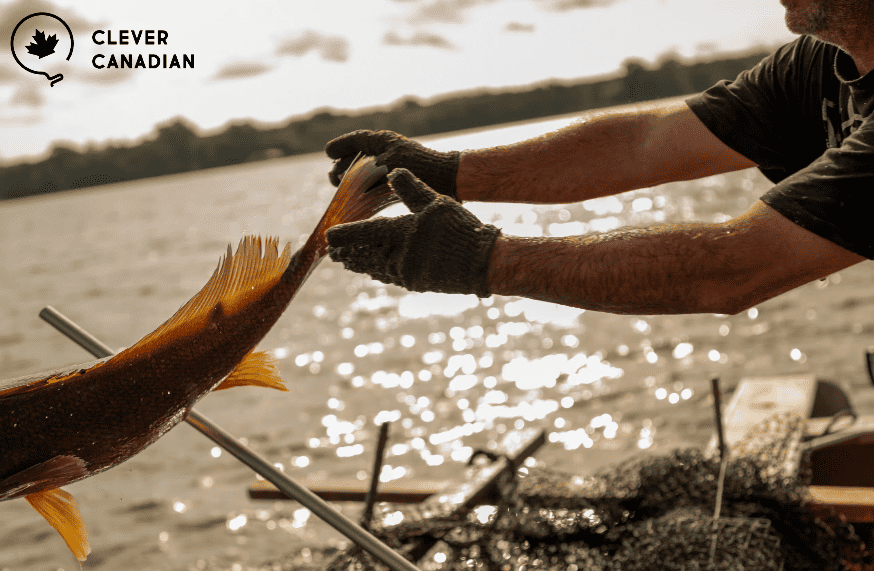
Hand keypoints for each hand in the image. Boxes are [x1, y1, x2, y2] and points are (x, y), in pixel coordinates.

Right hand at [325, 130, 460, 200]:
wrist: (451, 180)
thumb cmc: (423, 168)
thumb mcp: (390, 166)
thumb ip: (366, 172)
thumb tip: (345, 180)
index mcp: (384, 141)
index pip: (357, 139)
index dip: (341, 145)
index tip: (328, 153)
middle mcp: (387, 151)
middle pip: (358, 157)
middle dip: (343, 166)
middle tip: (333, 178)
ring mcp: (393, 166)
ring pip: (365, 171)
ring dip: (351, 180)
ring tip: (340, 188)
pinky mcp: (399, 182)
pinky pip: (376, 184)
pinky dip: (365, 191)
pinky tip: (358, 202)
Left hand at [326, 169, 499, 296]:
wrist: (483, 263)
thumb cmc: (461, 230)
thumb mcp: (437, 203)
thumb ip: (412, 188)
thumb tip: (392, 171)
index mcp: (403, 233)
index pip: (366, 234)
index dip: (346, 234)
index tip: (329, 237)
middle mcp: (401, 256)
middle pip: (366, 256)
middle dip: (349, 254)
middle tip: (333, 253)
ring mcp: (408, 273)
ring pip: (376, 268)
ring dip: (362, 264)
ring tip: (350, 262)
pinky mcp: (417, 283)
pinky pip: (391, 277)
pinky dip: (379, 271)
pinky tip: (376, 270)